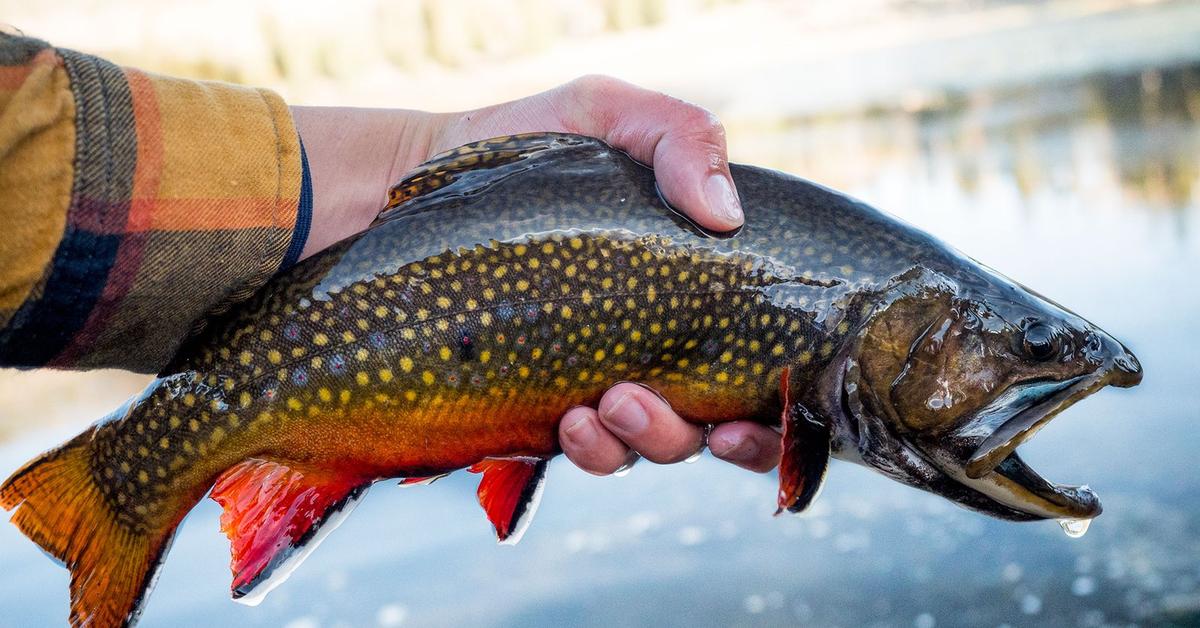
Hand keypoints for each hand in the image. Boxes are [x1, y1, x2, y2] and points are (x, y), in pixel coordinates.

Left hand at [292, 75, 780, 473]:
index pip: (762, 364)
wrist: (419, 182)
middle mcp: (661, 346)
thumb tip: (725, 214)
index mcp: (695, 290)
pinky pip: (586, 451)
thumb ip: (679, 136)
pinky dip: (590, 448)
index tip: (758, 409)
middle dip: (706, 436)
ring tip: (608, 403)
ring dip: (645, 440)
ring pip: (653, 446)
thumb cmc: (527, 146)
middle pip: (718, 427)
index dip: (776, 407)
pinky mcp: (543, 407)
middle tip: (665, 408)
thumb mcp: (603, 113)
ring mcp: (603, 381)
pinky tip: (568, 420)